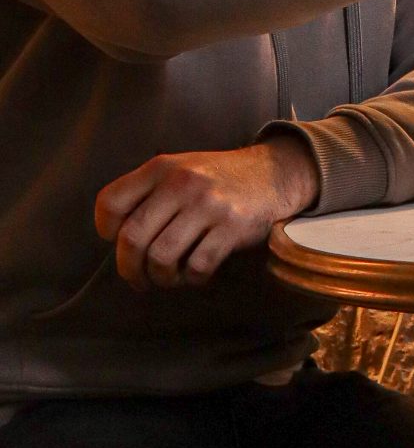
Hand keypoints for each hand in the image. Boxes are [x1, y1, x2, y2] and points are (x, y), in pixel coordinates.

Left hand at [95, 136, 320, 289]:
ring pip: (162, 258)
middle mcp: (180, 183)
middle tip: (137, 278)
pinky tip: (195, 274)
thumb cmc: (217, 179)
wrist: (273, 174)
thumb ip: (147, 193)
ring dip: (161, 278)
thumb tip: (116, 238)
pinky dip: (192, 279)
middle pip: (132, 238)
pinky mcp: (232, 227)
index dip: (106, 230)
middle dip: (128, 268)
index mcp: (160, 168)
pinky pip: (198, 266)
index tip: (116, 242)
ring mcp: (207, 205)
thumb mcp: (179, 169)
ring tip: (168, 277)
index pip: (110, 202)